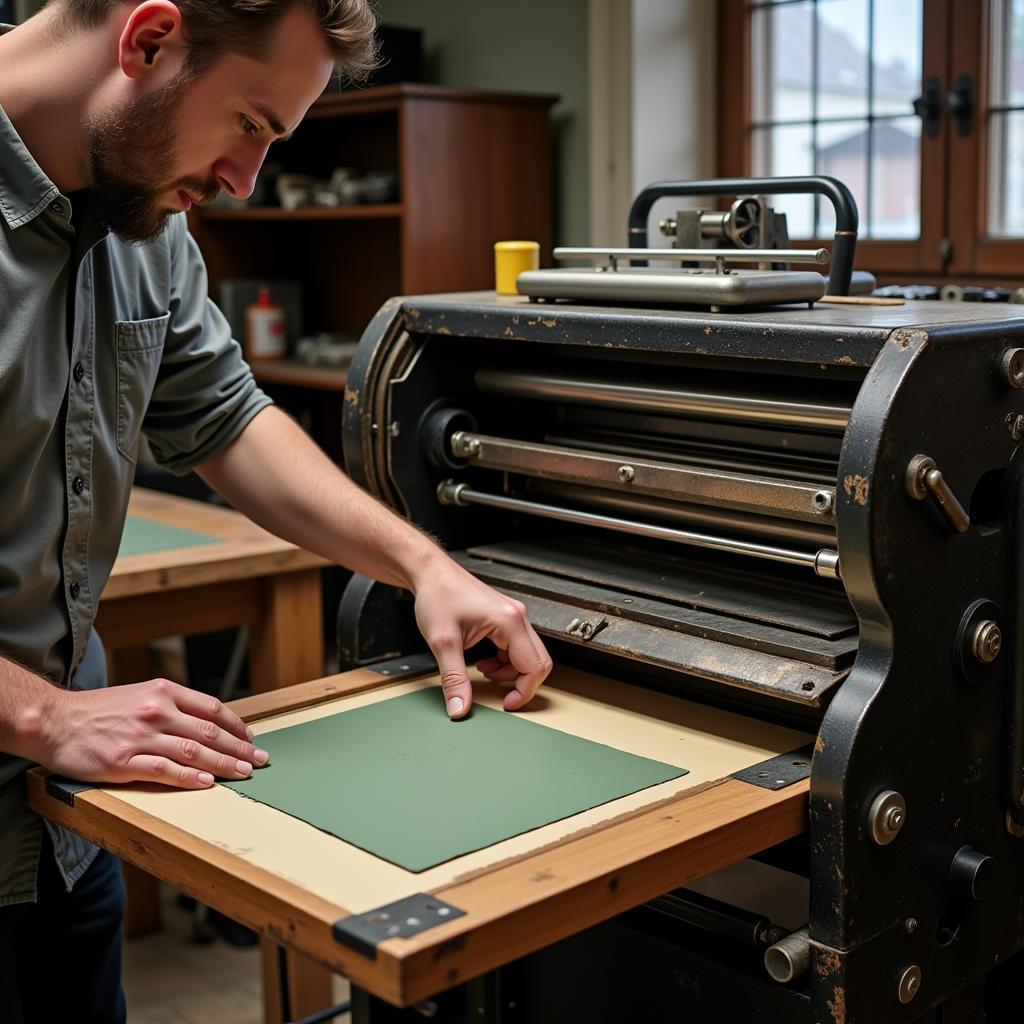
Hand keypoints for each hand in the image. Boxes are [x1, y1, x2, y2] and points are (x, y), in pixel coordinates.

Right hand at [39, 679, 266, 788]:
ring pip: (193, 751)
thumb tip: (208, 722)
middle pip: (209, 731)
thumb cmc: (99, 710)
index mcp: (163, 691)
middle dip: (239, 748)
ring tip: (242, 773)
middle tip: (259, 760)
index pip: (212, 708)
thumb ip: (173, 705)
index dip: (236, 725)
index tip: (251, 739)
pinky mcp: (123, 761)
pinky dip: (189, 777)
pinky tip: (207, 783)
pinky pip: (164, 770)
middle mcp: (156, 711)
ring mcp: (140, 737)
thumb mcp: (141, 694)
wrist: (54, 720)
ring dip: (223, 765)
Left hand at [413, 560, 551, 719]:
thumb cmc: (438, 595)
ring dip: (510, 673)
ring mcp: (513, 616)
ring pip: (528, 656)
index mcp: (510, 621)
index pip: (535, 666)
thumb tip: (460, 708)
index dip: (524, 692)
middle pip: (538, 662)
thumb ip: (453, 678)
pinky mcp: (505, 618)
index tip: (507, 706)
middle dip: (521, 684)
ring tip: (484, 673)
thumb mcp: (442, 642)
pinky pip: (517, 647)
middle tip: (501, 697)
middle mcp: (517, 617)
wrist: (430, 572)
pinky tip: (484, 662)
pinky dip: (504, 661)